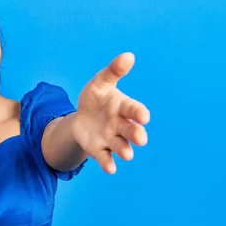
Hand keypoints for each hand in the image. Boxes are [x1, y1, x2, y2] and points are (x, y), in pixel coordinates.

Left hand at [72, 52, 149, 173]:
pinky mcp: (99, 149)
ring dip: (125, 150)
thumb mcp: (100, 83)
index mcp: (123, 107)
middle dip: (136, 134)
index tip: (144, 117)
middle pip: (131, 130)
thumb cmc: (95, 98)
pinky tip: (110, 169)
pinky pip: (105, 157)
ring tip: (127, 154)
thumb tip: (129, 55)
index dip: (139, 113)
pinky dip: (108, 163)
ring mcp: (111, 138)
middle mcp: (121, 125)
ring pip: (120, 146)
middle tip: (141, 139)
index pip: (134, 110)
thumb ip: (113, 71)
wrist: (82, 117)